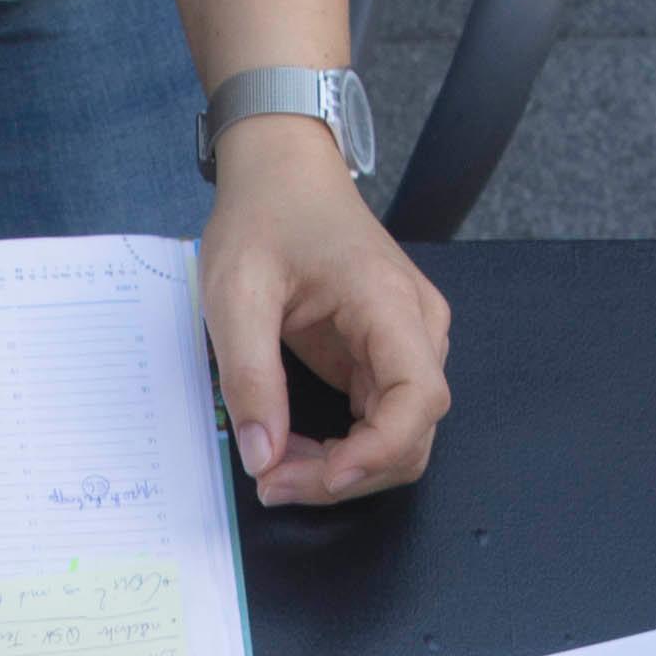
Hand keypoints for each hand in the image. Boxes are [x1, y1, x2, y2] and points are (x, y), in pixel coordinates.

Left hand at [198, 119, 449, 506]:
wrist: (283, 174)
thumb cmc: (264, 217)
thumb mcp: (235, 293)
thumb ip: (249, 377)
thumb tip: (263, 457)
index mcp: (388, 301)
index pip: (420, 398)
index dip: (377, 453)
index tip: (320, 477)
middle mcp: (417, 326)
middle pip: (413, 433)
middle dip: (348, 474)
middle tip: (272, 481)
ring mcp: (408, 343)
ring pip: (401, 437)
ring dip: (344, 468)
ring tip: (277, 465)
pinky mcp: (387, 355)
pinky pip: (381, 421)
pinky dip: (342, 449)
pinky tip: (294, 446)